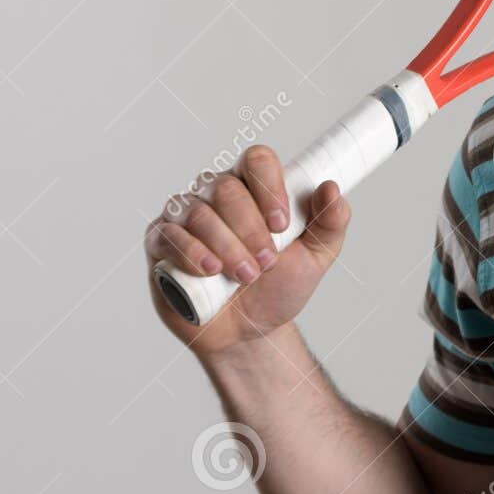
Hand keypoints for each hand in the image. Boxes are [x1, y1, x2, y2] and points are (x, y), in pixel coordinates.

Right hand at [144, 145, 350, 358]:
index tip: (282, 223)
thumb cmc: (279, 288)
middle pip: (226, 188)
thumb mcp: (316, 257)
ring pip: (199, 212)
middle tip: (266, 262)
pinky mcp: (161, 243)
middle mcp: (216, 195)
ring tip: (245, 276)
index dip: (268, 186)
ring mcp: (185, 217)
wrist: (249, 333)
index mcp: (255, 189)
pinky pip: (168, 235)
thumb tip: (332, 188)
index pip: (257, 160)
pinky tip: (210, 271)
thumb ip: (331, 222)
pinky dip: (191, 253)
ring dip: (226, 246)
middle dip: (250, 229)